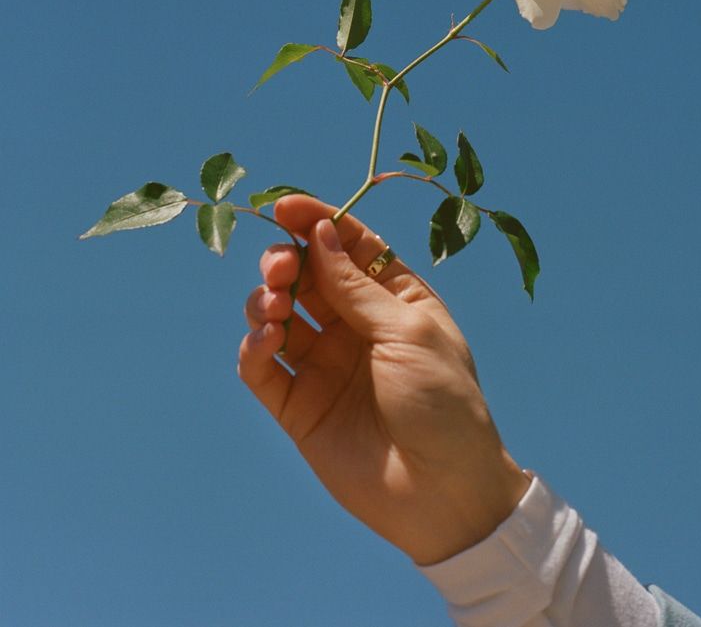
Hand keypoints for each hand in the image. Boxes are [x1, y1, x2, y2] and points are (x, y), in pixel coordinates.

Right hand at [238, 195, 528, 565]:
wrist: (444, 495)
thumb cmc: (444, 404)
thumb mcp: (408, 332)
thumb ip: (356, 288)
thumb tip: (320, 234)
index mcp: (393, 298)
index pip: (348, 244)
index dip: (316, 221)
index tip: (284, 207)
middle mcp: (354, 325)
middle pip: (306, 274)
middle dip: (285, 259)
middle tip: (281, 267)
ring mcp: (323, 365)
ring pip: (277, 313)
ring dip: (266, 299)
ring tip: (275, 307)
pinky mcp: (298, 407)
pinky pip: (261, 367)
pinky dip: (254, 347)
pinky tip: (266, 340)